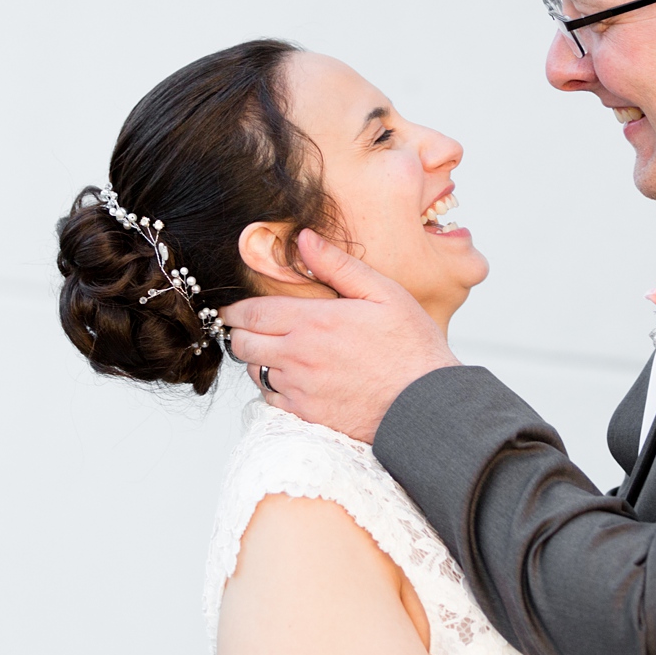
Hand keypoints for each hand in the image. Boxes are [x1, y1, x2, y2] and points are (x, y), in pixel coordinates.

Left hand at [220, 230, 459, 442]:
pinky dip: (272, 388)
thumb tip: (304, 239)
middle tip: (248, 328)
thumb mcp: (383, 293)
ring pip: (254, 372)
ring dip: (257, 360)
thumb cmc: (411, 347)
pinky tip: (292, 379)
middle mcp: (299, 356)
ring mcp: (300, 389)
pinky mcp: (307, 415)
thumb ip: (338, 265)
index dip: (234, 311)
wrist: (425, 404)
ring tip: (274, 352)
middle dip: (240, 333)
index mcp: (314, 322)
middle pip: (243, 344)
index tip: (230, 309)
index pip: (252, 313)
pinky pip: (271, 400)